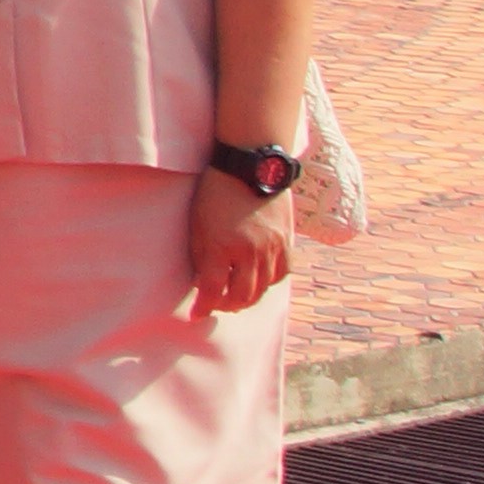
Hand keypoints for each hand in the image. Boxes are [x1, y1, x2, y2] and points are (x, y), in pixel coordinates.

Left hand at [188, 167, 298, 317]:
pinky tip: (258, 281)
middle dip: (226, 306)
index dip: (204, 308)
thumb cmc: (214, 195)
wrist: (249, 169)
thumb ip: (202, 258)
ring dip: (248, 298)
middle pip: (242, 296)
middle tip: (217, 305)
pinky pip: (282, 274)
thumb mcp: (198, 226)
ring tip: (235, 297)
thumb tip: (204, 285)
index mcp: (221, 247)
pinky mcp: (287, 242)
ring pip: (263, 289)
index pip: (213, 290)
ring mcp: (272, 248)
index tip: (196, 315)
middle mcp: (249, 252)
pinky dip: (269, 282)